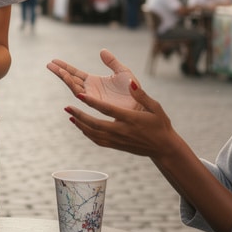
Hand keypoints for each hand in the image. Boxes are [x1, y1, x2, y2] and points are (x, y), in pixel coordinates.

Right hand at [46, 49, 141, 110]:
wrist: (140, 103)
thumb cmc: (133, 89)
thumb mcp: (122, 71)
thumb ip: (112, 62)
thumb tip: (102, 51)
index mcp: (94, 81)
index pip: (76, 73)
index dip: (65, 67)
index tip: (54, 61)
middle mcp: (90, 90)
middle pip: (71, 80)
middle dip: (60, 72)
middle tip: (49, 64)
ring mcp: (93, 97)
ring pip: (75, 87)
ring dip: (66, 79)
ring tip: (58, 70)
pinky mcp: (97, 103)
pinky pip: (84, 96)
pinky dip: (77, 89)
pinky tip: (70, 82)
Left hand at [47, 50, 175, 157]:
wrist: (163, 148)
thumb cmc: (160, 124)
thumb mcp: (155, 107)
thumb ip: (141, 95)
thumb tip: (131, 83)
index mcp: (130, 119)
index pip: (107, 110)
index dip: (92, 103)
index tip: (79, 95)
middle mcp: (121, 131)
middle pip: (95, 124)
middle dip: (80, 115)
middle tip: (67, 107)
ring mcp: (118, 140)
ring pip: (94, 134)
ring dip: (81, 125)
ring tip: (70, 116)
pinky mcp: (116, 146)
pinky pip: (98, 141)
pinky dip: (87, 134)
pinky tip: (81, 127)